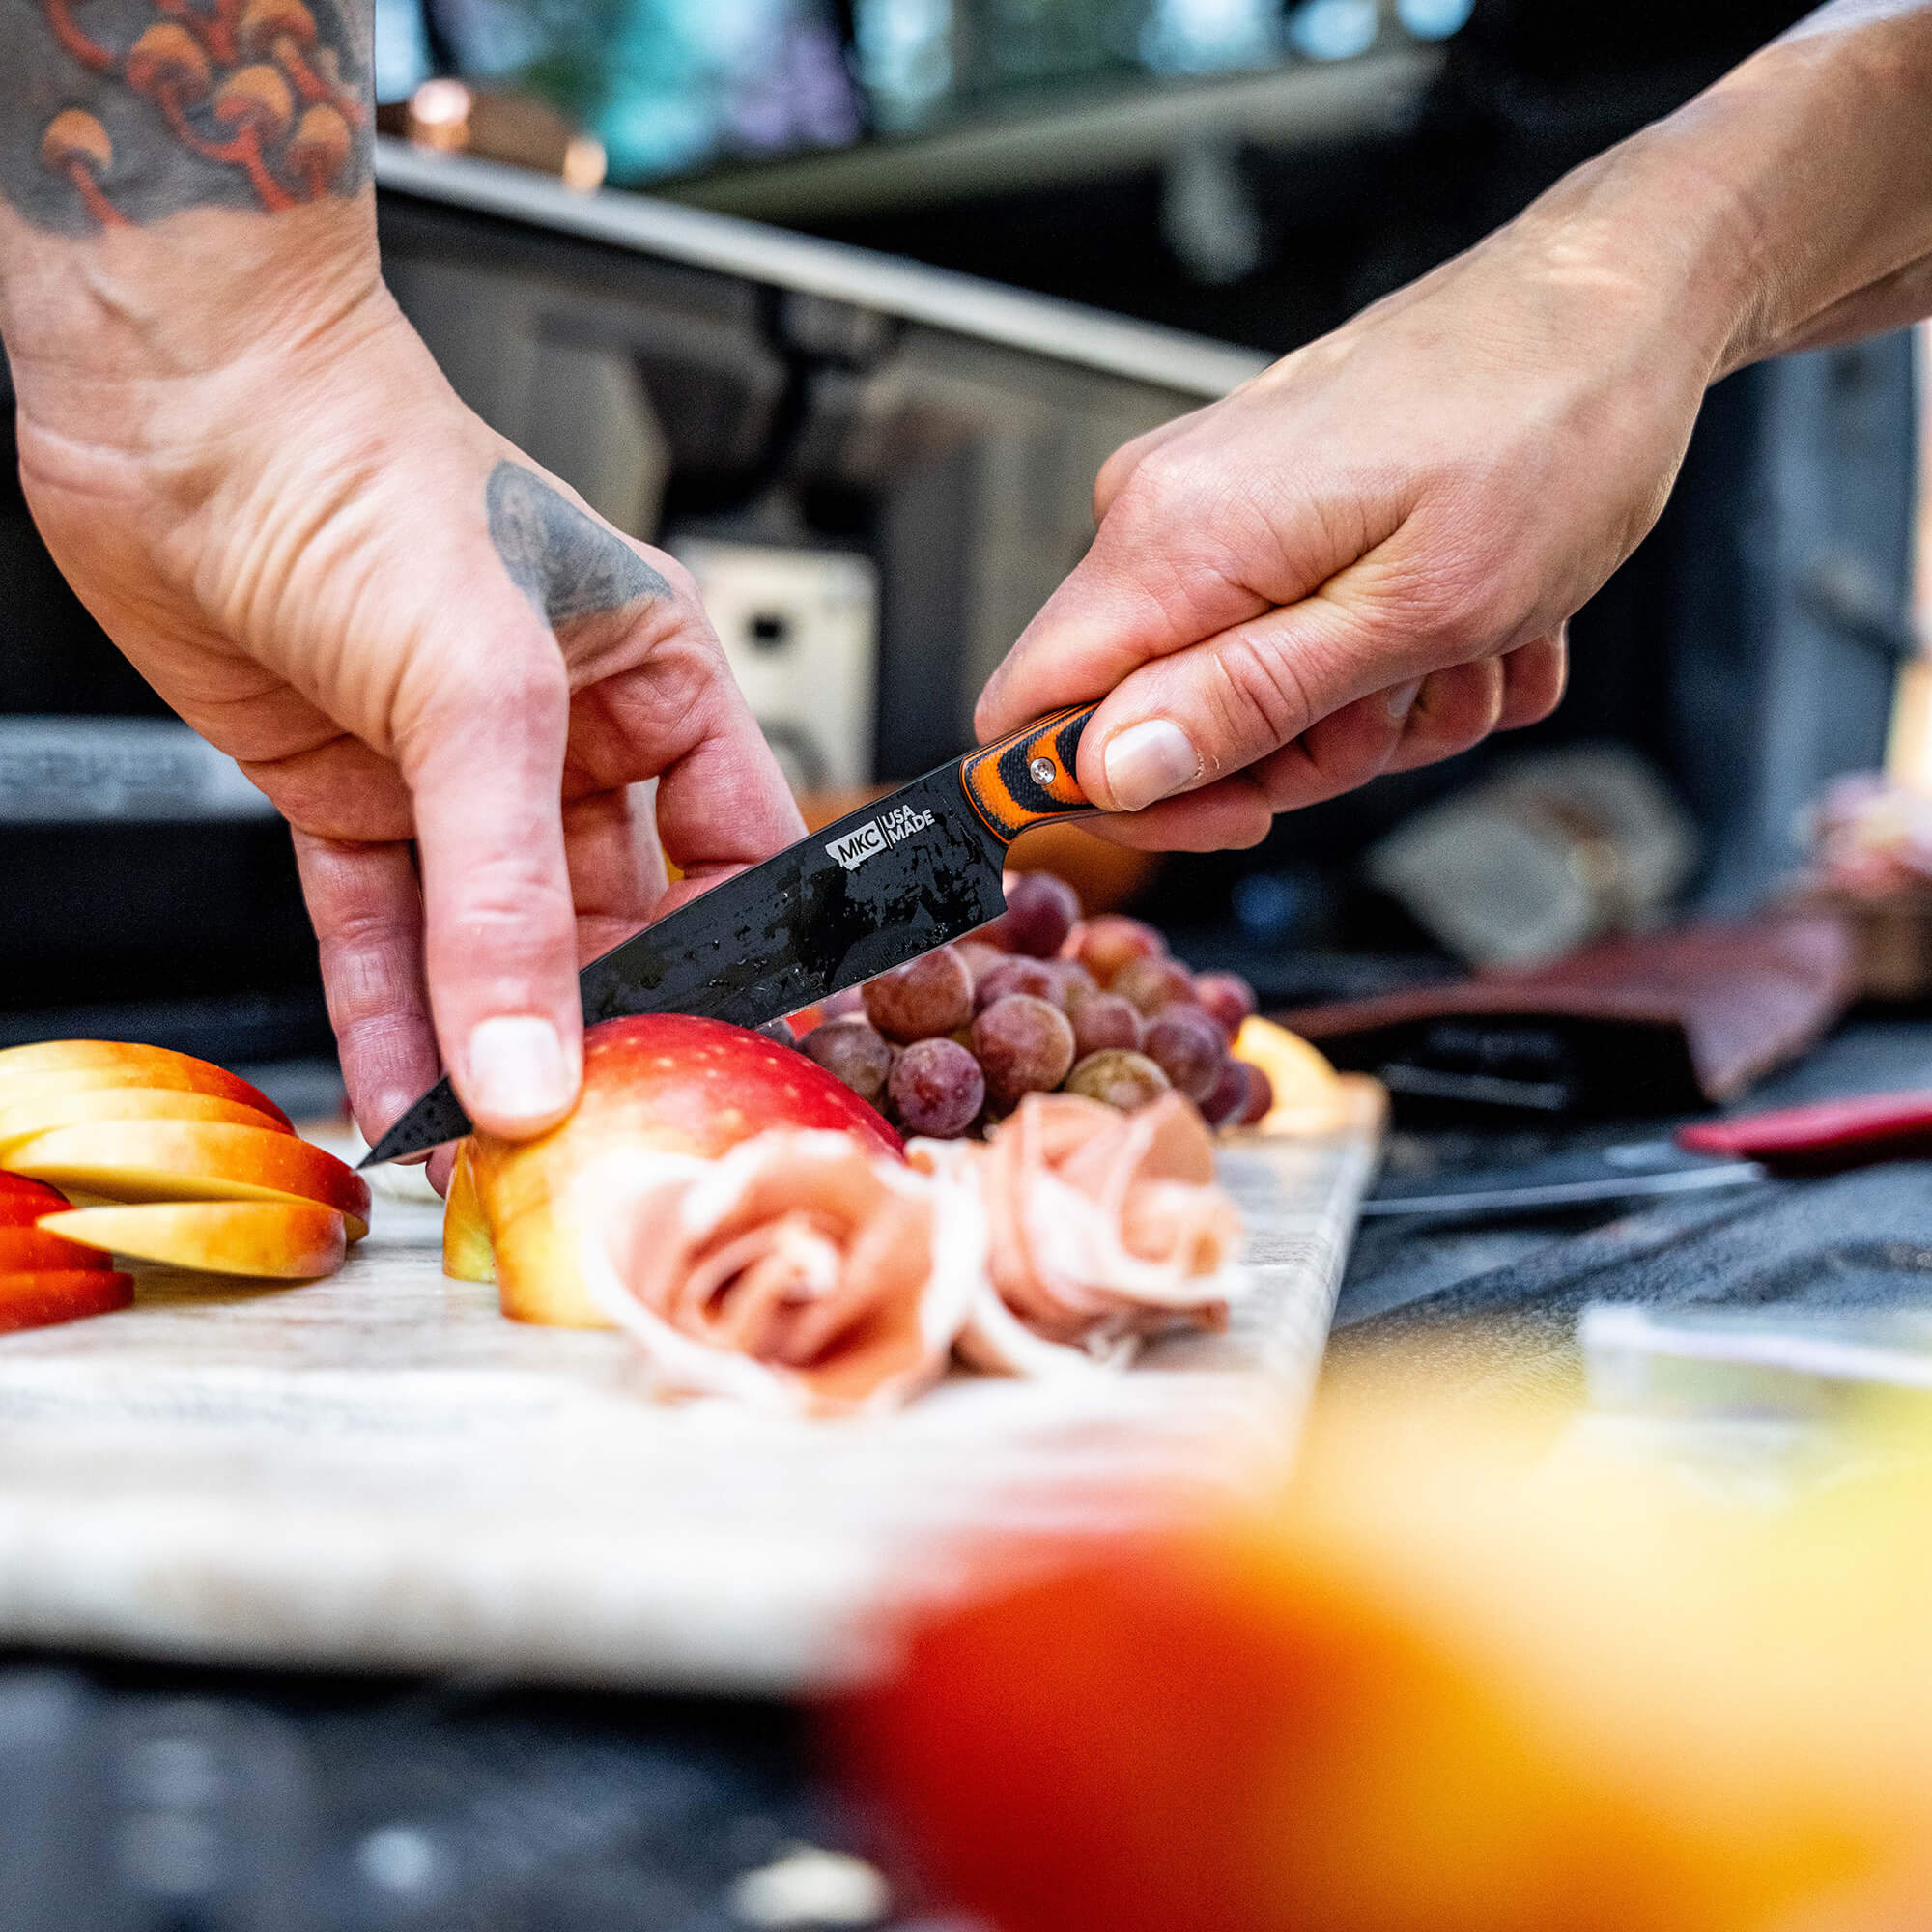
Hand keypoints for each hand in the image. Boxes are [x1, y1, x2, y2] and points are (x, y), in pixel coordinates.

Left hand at [9, 256, 798, 1149]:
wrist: (176, 399)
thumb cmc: (362, 467)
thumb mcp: (480, 694)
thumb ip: (509, 894)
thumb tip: (532, 1061)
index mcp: (655, 679)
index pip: (738, 853)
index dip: (741, 960)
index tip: (725, 1060)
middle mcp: (567, 734)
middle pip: (612, 921)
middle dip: (596, 1024)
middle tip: (588, 1130)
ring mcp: (452, 776)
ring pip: (489, 944)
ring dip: (486, 1044)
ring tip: (489, 1147)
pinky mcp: (350, 800)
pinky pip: (384, 935)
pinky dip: (388, 1018)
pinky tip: (401, 1096)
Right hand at [975, 146, 1747, 849]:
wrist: (1621, 305)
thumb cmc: (1549, 433)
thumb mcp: (1413, 613)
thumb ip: (1247, 701)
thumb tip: (1111, 771)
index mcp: (1173, 539)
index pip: (1029, 716)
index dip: (1115, 800)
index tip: (1242, 812)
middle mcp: (1168, 513)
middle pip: (1152, 724)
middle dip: (1292, 755)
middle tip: (1407, 706)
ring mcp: (1219, 506)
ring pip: (1243, 695)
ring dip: (1372, 711)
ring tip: (1469, 647)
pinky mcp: (1273, 507)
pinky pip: (1295, 640)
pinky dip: (1392, 659)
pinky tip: (1474, 620)